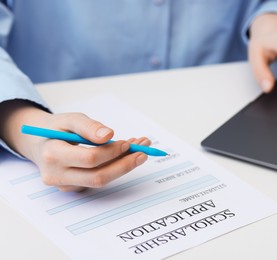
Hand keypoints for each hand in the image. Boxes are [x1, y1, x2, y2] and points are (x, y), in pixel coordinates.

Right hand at [0, 100, 149, 191]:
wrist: (39, 143)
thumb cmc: (56, 129)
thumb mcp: (70, 119)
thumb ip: (89, 126)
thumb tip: (109, 135)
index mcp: (53, 155)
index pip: (89, 158)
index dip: (112, 152)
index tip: (128, 143)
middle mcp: (56, 175)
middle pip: (98, 177)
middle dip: (125, 165)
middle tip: (144, 152)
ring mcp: (65, 185)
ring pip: (101, 180)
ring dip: (123, 166)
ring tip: (139, 149)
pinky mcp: (74, 188)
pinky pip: (98, 180)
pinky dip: (115, 168)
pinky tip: (126, 155)